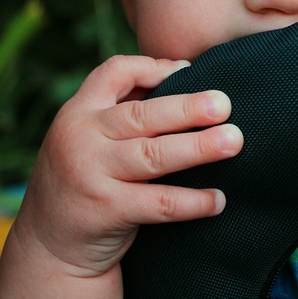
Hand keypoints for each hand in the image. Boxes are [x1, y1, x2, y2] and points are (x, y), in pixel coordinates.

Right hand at [0, 56, 241, 294]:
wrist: (50, 245)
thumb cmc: (89, 177)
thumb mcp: (91, 136)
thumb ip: (127, 107)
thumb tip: (187, 72)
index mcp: (79, 112)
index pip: (113, 73)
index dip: (153, 67)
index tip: (191, 70)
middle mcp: (81, 139)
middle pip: (142, 115)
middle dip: (188, 108)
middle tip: (226, 105)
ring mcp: (91, 175)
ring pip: (153, 156)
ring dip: (198, 148)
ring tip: (234, 141)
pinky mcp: (106, 211)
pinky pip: (158, 203)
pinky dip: (192, 201)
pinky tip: (219, 199)